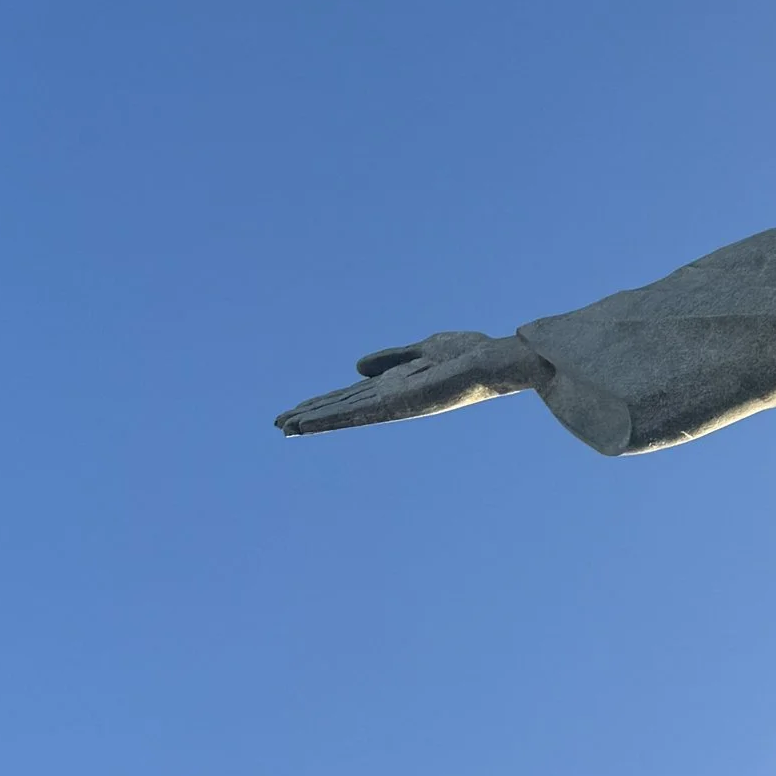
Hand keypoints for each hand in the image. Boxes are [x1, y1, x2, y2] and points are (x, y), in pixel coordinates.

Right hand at [275, 330, 550, 434]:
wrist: (497, 360)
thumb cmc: (470, 354)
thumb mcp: (424, 349)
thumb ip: (392, 357)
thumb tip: (357, 368)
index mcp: (397, 384)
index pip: (353, 396)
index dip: (325, 402)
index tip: (296, 411)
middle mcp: (393, 398)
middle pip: (345, 407)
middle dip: (313, 414)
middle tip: (279, 424)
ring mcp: (396, 402)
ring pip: (347, 413)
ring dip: (315, 418)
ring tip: (285, 426)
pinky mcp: (401, 404)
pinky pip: (361, 411)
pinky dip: (334, 416)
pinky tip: (313, 420)